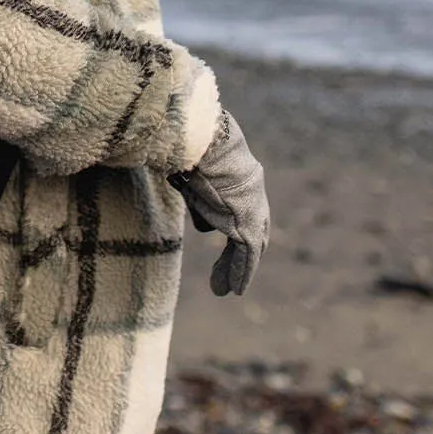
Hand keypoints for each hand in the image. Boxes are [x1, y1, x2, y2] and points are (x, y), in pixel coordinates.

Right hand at [168, 110, 270, 296]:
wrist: (209, 142)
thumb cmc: (192, 145)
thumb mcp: (190, 166)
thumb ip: (190, 182)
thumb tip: (179, 193)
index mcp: (240, 176)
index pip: (238, 207)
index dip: (228, 225)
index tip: (213, 234)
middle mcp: (252, 195)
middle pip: (248, 231)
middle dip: (236, 254)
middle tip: (225, 272)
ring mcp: (253, 210)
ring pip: (247, 248)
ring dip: (235, 269)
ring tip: (223, 289)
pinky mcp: (248, 225)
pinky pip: (245, 256)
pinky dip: (239, 273)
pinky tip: (233, 290)